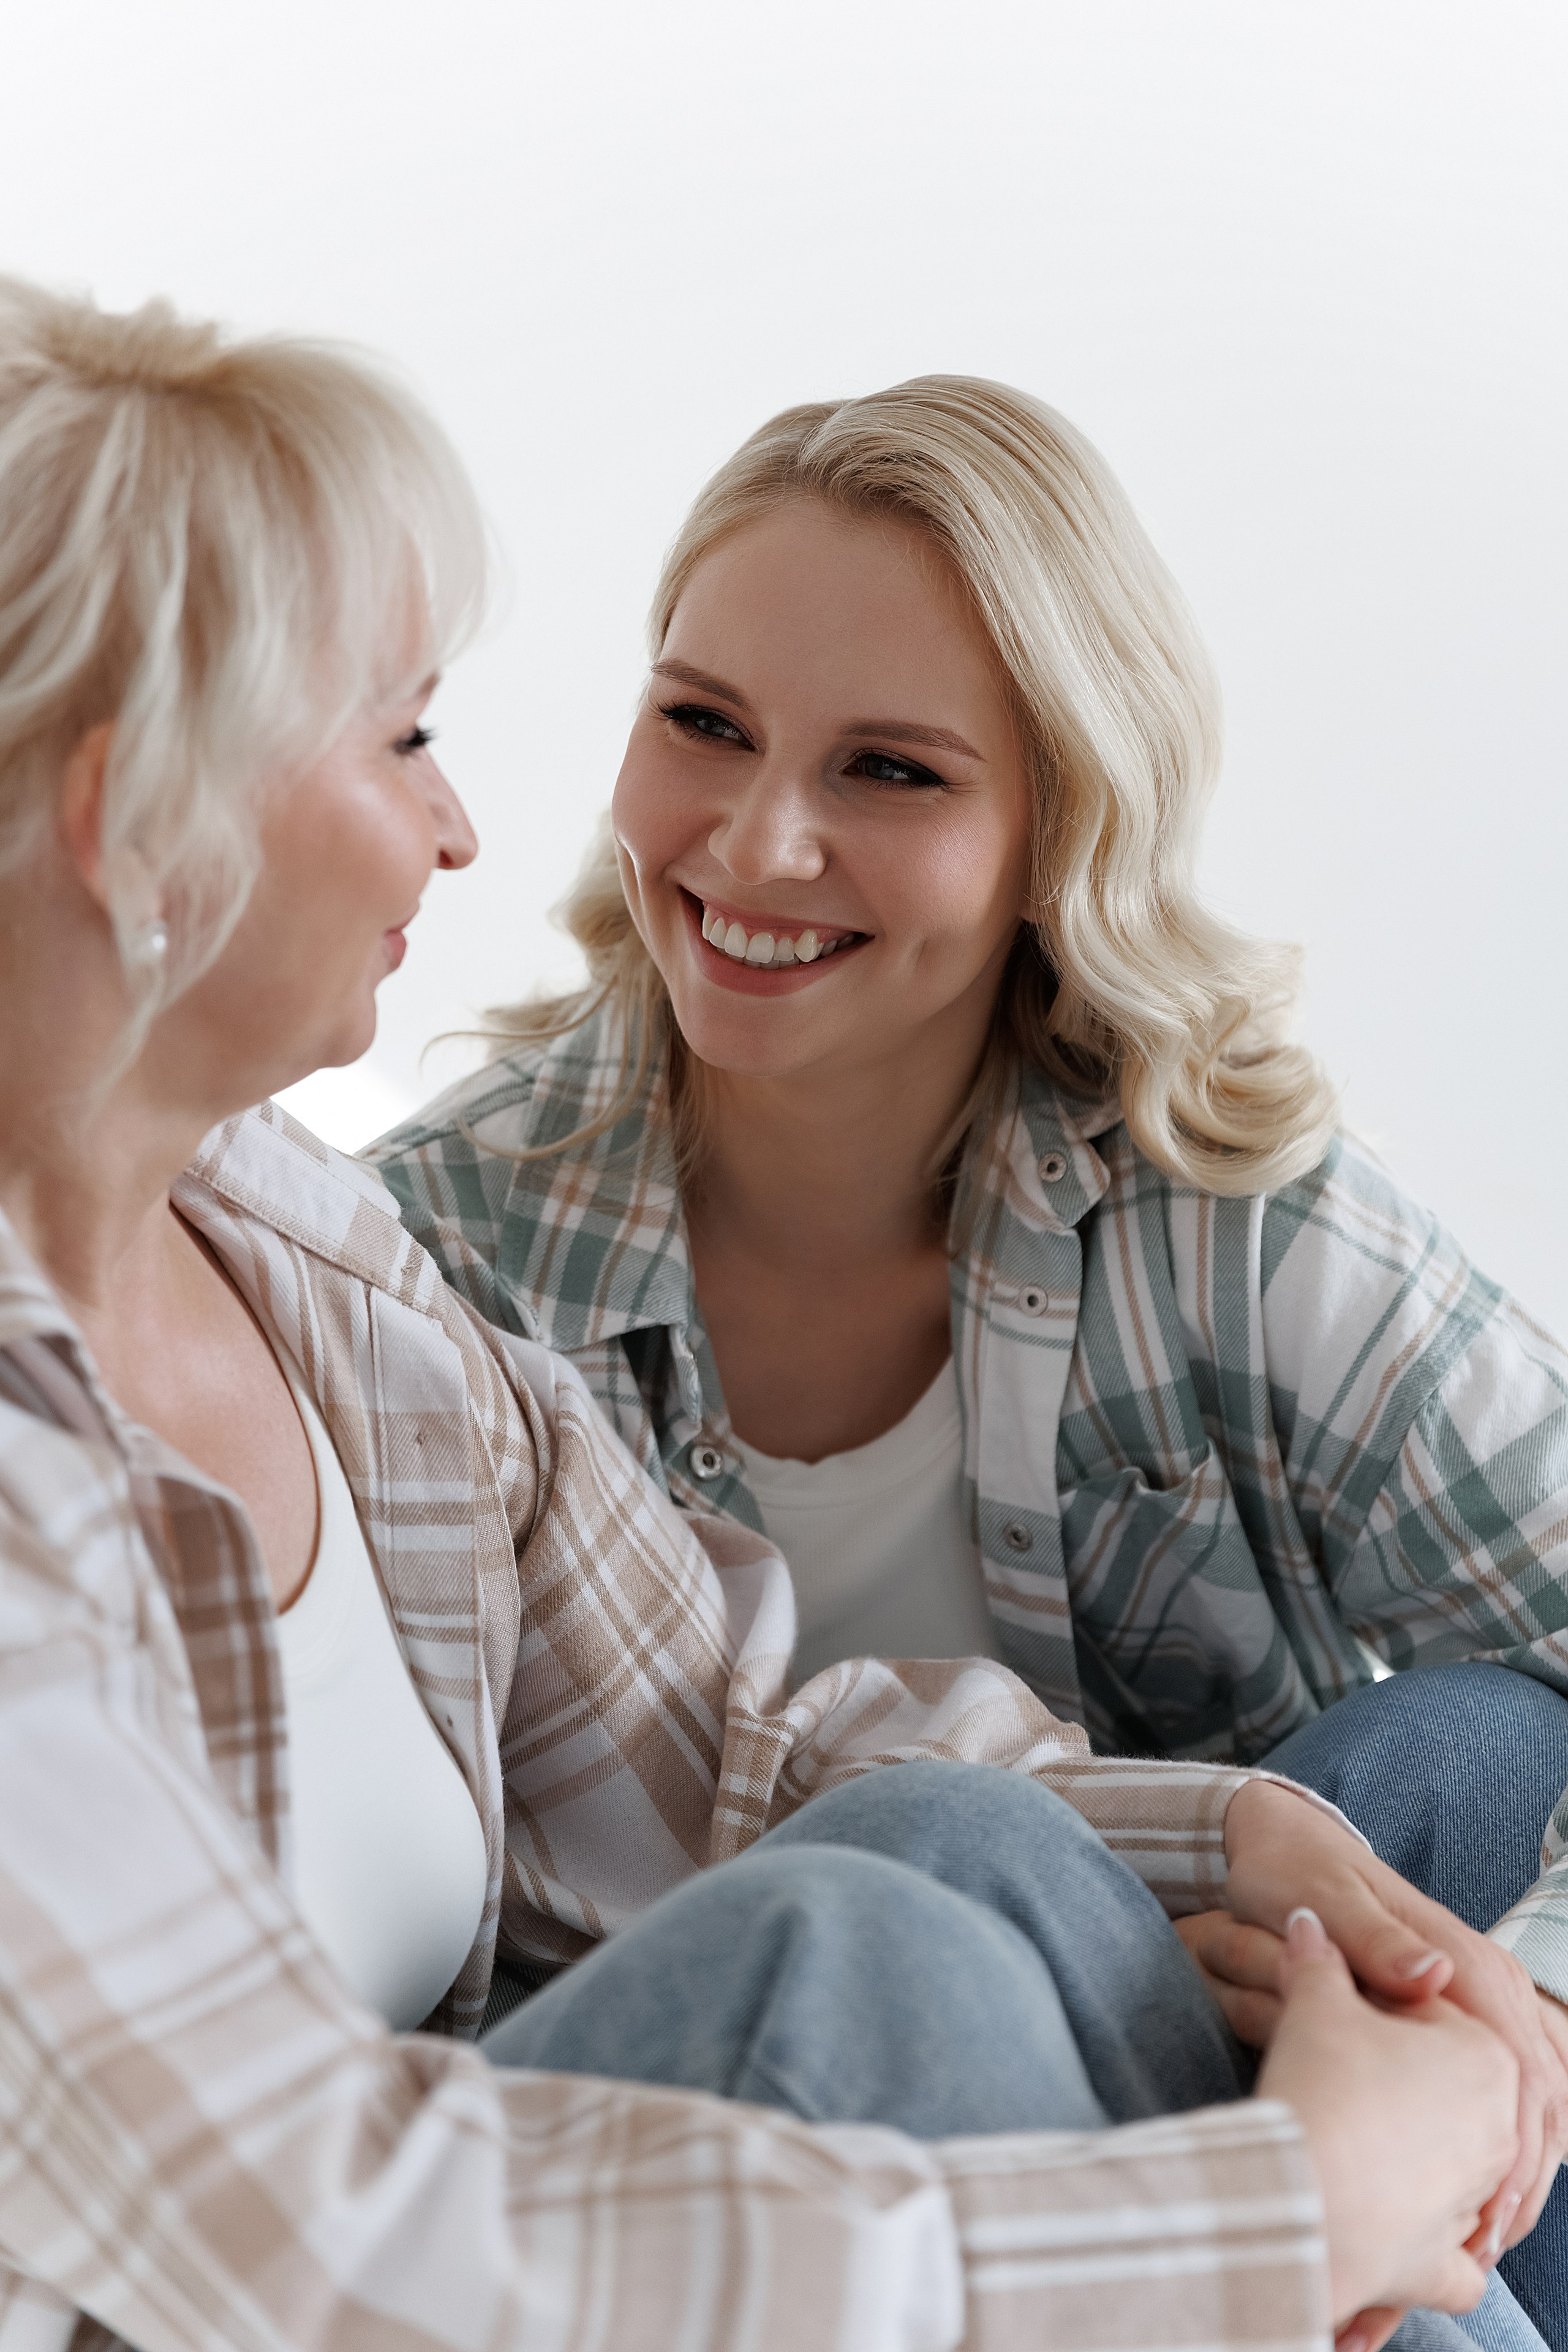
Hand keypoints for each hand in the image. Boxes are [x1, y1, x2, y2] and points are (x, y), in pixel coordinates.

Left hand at [1215, 1778, 1567, 2252]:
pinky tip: (1474, 2196)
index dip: (1510, 2146)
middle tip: (1482, 2249)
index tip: (1483, 2216)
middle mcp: (1482, 1976)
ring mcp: (1476, 1995)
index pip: (1516, 2062)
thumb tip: (1433, 1974)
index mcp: (1462, 1957)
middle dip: (1519, 2175)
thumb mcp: (1325, 1901)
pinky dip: (1501, 2144)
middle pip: (1537, 2090)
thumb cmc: (1292, 1872)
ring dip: (1515, 2169)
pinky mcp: (1459, 2011)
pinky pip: (1505, 2087)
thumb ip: (1377, 1940)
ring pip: (1532, 2096)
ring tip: (1481, 2242)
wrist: (1282, 1840)